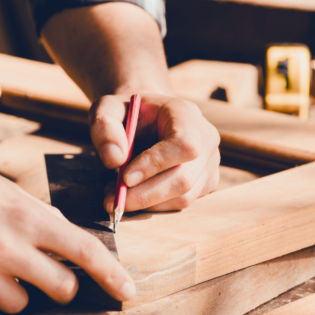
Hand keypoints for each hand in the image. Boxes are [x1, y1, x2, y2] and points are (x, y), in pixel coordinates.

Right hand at [0, 134, 135, 314]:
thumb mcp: (3, 189)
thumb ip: (35, 218)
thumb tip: (64, 240)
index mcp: (27, 217)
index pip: (85, 252)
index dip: (112, 276)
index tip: (127, 292)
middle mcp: (6, 248)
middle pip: (60, 289)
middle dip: (59, 285)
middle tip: (44, 274)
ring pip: (18, 305)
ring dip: (13, 291)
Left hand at [91, 92, 220, 212]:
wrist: (144, 119)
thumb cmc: (126, 113)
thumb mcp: (106, 109)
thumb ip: (104, 127)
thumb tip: (114, 159)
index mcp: (186, 114)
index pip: (184, 145)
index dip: (156, 164)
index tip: (125, 177)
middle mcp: (205, 138)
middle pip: (184, 179)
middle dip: (145, 194)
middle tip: (113, 198)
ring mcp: (209, 163)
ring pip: (183, 197)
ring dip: (146, 203)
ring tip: (117, 194)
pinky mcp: (205, 182)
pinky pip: (182, 203)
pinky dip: (154, 206)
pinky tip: (133, 194)